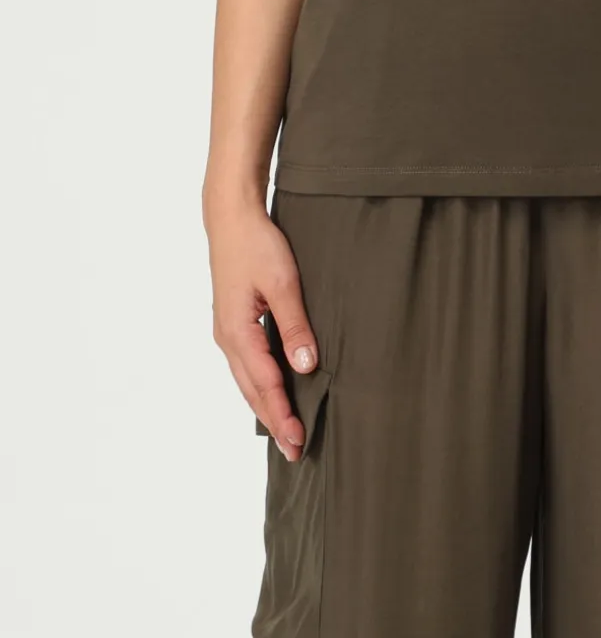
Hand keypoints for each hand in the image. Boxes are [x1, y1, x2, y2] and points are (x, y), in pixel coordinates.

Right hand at [204, 192, 318, 461]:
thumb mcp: (283, 282)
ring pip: (246, 380)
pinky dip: (259, 385)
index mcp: (237, 332)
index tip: (298, 441)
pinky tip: (271, 391)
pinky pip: (245, 364)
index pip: (265, 384)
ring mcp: (227, 331)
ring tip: (284, 431)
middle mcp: (227, 338)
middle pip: (251, 390)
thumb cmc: (257, 245)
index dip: (282, 414)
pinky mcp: (232, 322)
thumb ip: (294, 325)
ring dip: (265, 406)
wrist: (231, 218)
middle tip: (295, 451)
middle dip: (273, 421)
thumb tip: (305, 366)